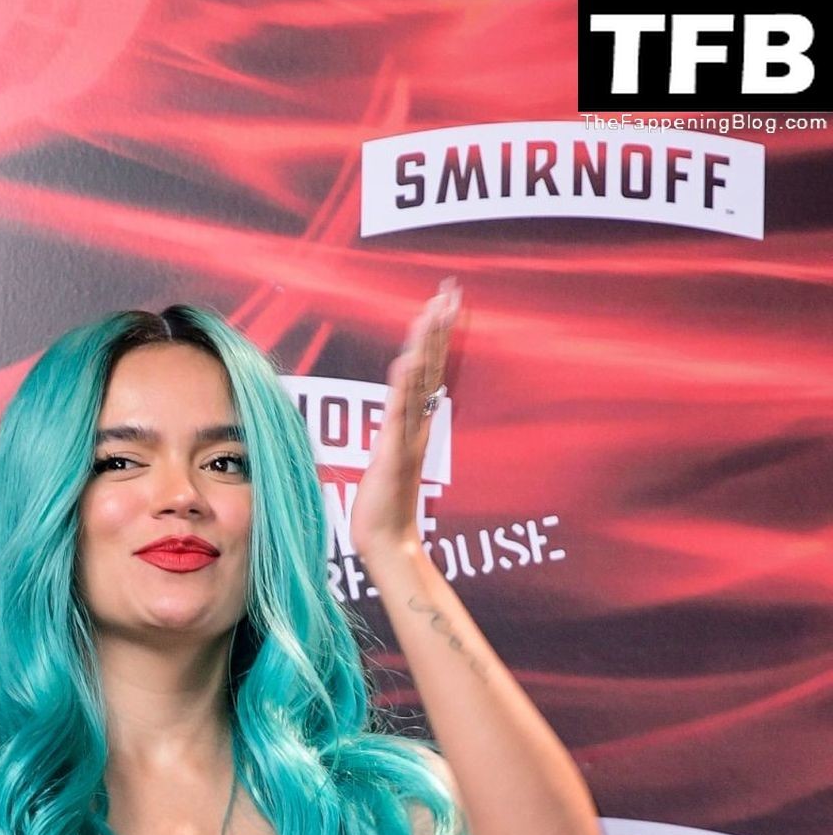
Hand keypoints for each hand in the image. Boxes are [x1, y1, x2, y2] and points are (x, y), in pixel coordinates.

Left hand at [350, 276, 461, 570]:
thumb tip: (397, 413)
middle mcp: (416, 426)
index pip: (428, 370)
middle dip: (439, 326)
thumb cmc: (383, 509)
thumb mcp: (386, 460)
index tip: (444, 302)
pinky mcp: (393, 454)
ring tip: (435, 309)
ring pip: (419, 382)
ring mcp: (407, 438)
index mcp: (414, 424)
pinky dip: (403, 386)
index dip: (435, 335)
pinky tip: (408, 358)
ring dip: (426, 345)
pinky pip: (398, 413)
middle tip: (451, 290)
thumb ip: (394, 434)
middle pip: (431, 365)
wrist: (388, 544)